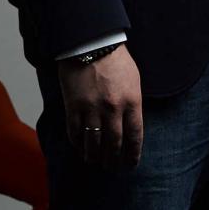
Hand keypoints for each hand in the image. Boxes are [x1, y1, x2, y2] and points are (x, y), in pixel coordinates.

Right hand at [57, 45, 143, 169]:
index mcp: (132, 102)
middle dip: (113, 159)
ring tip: (94, 161)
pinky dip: (77, 142)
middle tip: (111, 167)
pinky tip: (79, 147)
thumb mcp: (134, 81)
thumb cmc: (115, 59)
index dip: (132, 155)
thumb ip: (133, 104)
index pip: (135, 137)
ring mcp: (92, 109)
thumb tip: (130, 125)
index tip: (130, 164)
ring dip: (94, 155)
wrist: (90, 42)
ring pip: (93, 142)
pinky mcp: (73, 106)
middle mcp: (113, 109)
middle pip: (114, 144)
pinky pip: (75, 131)